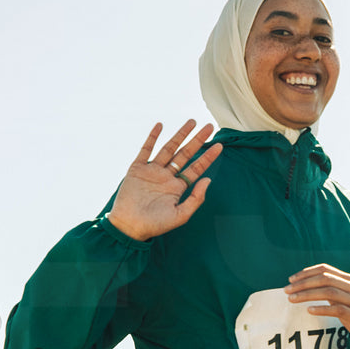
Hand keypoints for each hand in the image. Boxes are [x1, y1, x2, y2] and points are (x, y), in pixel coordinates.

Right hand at [105, 121, 222, 241]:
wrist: (129, 226)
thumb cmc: (155, 225)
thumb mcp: (181, 215)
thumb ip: (196, 199)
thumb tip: (208, 180)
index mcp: (177, 187)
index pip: (196, 168)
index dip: (208, 157)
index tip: (220, 145)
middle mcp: (166, 176)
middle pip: (185, 154)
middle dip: (197, 140)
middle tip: (209, 126)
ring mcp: (152, 171)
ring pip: (169, 148)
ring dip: (180, 135)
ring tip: (192, 122)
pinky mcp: (137, 169)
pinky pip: (146, 150)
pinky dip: (152, 137)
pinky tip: (161, 125)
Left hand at [286, 263, 349, 348]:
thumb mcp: (341, 298)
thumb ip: (328, 289)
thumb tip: (300, 284)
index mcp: (348, 279)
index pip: (325, 269)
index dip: (306, 273)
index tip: (290, 280)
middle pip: (326, 279)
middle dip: (304, 283)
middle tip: (287, 291)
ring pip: (330, 292)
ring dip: (308, 295)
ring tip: (292, 299)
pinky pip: (338, 310)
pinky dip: (322, 309)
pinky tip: (309, 310)